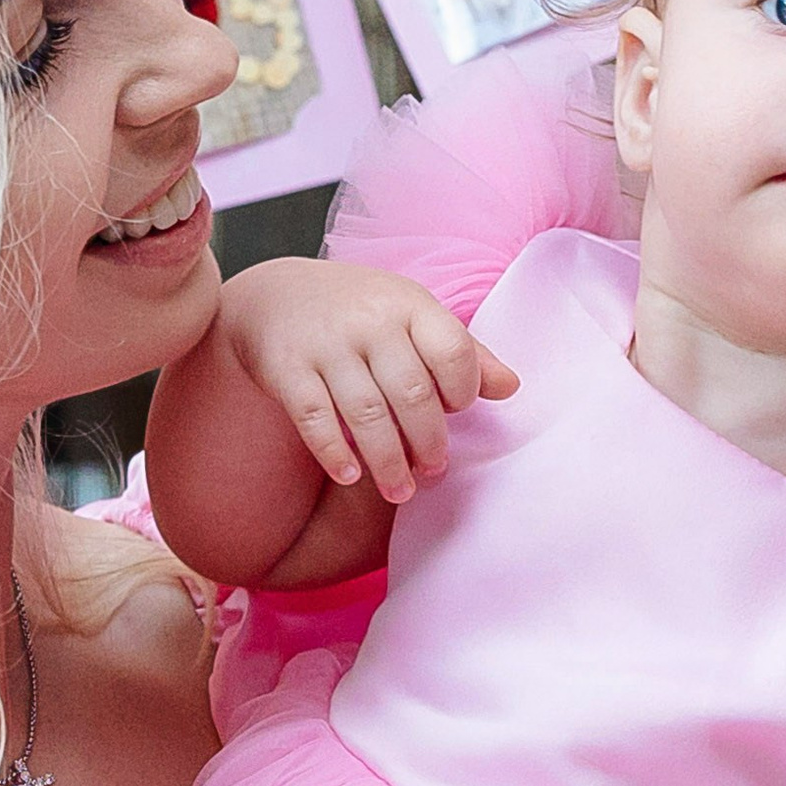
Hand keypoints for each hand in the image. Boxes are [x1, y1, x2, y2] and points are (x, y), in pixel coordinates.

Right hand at [220, 259, 515, 507]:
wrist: (275, 295)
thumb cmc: (360, 313)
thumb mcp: (411, 316)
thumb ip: (461, 352)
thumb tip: (511, 388)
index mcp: (409, 304)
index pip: (453, 352)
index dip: (463, 393)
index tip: (454, 412)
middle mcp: (369, 321)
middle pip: (412, 393)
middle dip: (428, 442)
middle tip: (432, 471)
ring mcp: (326, 344)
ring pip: (365, 414)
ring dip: (388, 461)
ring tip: (399, 490)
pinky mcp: (286, 368)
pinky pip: (315, 419)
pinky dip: (334, 453)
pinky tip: (350, 475)